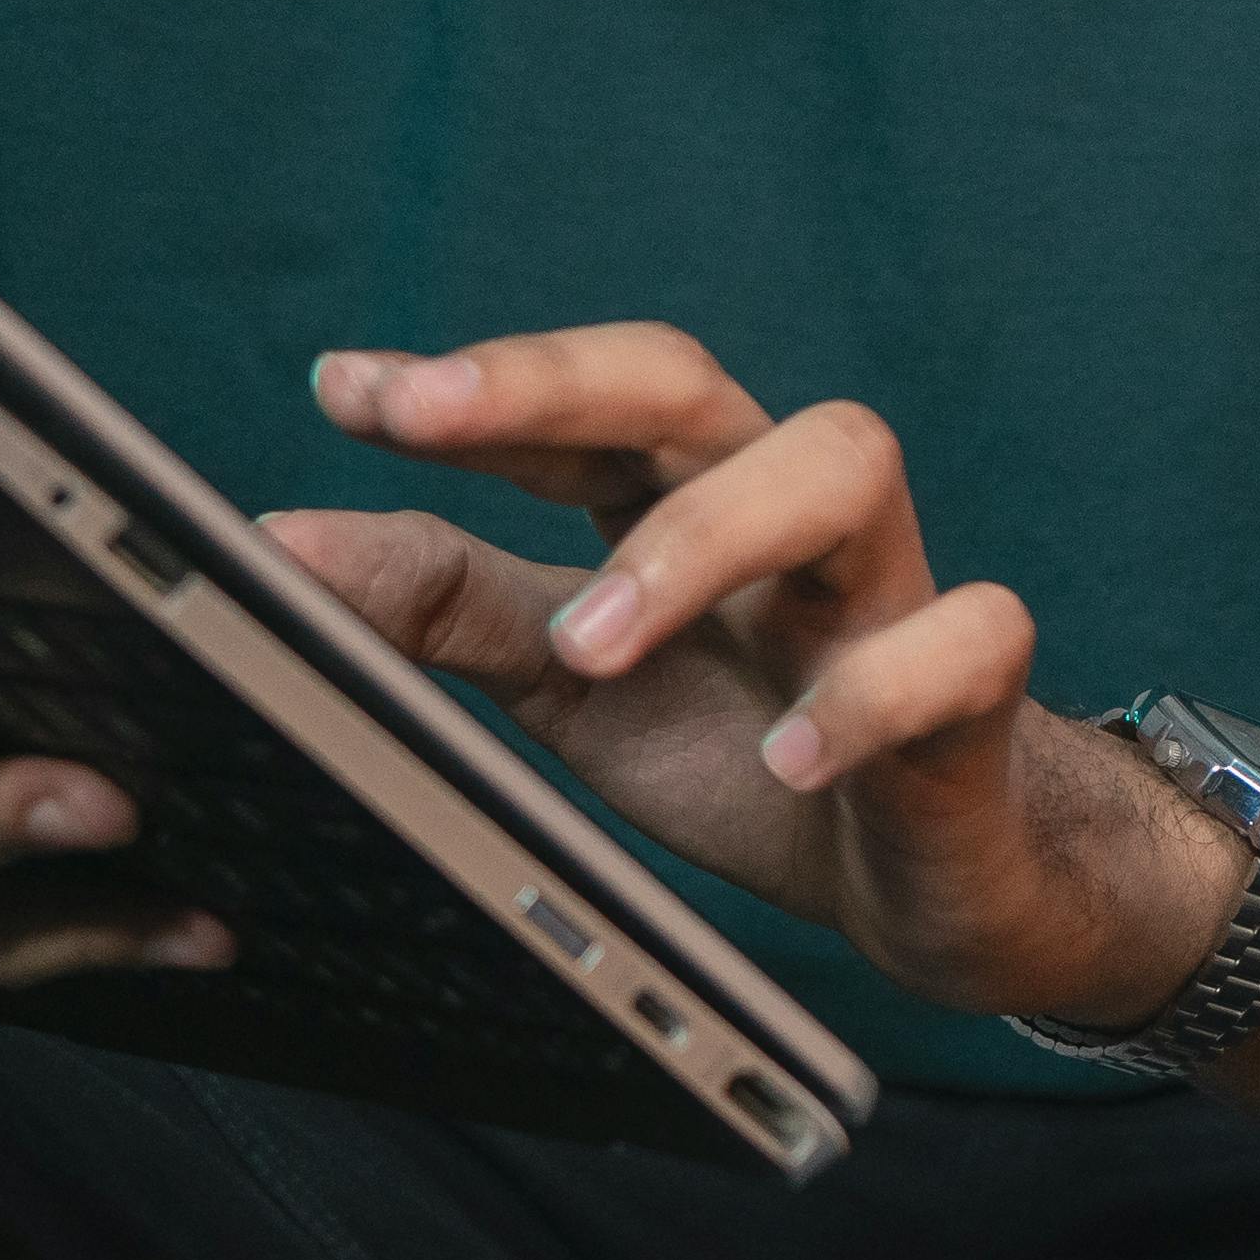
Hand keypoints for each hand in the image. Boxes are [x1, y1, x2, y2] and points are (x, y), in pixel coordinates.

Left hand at [286, 324, 1234, 1030]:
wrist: (926, 879)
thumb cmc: (741, 751)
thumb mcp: (568, 691)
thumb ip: (443, 612)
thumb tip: (282, 547)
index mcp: (682, 500)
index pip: (583, 400)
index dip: (473, 385)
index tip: (346, 391)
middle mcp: (786, 512)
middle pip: (694, 384)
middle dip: (554, 381)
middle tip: (426, 417)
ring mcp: (889, 588)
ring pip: (842, 462)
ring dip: (702, 534)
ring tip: (589, 643)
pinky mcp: (978, 690)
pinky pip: (966, 638)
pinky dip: (872, 690)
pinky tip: (783, 759)